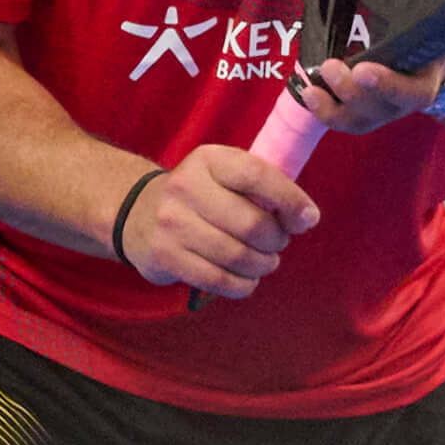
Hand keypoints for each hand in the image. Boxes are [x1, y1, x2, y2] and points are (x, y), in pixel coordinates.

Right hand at [121, 148, 318, 298]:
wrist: (137, 212)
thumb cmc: (200, 196)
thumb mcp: (224, 175)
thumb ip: (263, 187)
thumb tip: (306, 216)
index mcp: (209, 159)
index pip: (258, 177)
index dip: (290, 200)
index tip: (308, 218)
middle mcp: (186, 187)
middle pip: (251, 224)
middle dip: (276, 240)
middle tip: (278, 243)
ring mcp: (172, 223)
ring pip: (237, 256)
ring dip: (262, 265)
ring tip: (264, 261)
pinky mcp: (165, 256)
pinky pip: (217, 280)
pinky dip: (242, 285)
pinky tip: (246, 279)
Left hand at [294, 35, 444, 135]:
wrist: (427, 60)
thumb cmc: (434, 43)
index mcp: (425, 86)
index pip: (412, 94)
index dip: (387, 85)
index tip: (363, 69)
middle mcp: (400, 105)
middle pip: (377, 110)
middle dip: (351, 93)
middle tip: (331, 67)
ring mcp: (377, 111)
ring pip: (355, 121)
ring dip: (330, 108)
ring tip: (311, 87)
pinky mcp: (357, 110)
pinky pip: (338, 119)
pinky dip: (319, 108)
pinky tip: (304, 90)